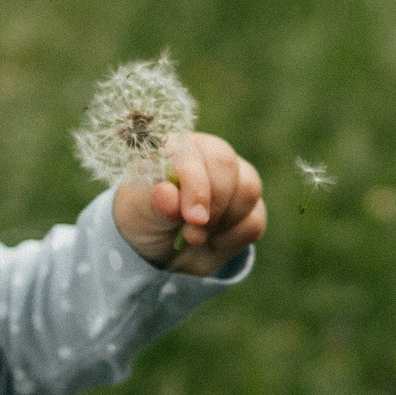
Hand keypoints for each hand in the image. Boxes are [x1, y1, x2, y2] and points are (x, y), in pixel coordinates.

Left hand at [112, 131, 265, 275]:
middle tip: (193, 235)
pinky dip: (232, 239)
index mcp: (176, 147)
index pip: (193, 153)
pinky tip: (211, 241)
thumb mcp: (140, 214)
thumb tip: (166, 193)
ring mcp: (234, 178)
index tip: (193, 218)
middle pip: (226, 165)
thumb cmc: (145, 219)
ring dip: (222, 223)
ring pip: (248, 190)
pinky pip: (254, 220)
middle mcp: (208, 154)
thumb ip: (155, 203)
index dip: (196, 185)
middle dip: (213, 205)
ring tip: (194, 238)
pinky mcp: (250, 205)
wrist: (159, 248)